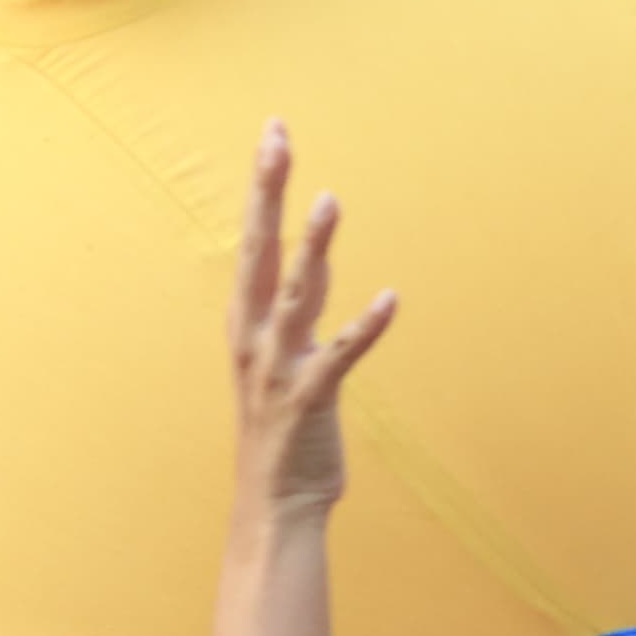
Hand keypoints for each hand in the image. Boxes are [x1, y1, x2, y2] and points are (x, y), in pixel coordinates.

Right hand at [230, 123, 397, 520]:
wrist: (274, 505)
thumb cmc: (282, 426)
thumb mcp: (286, 353)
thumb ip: (301, 303)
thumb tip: (319, 253)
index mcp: (245, 321)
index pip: (253, 238)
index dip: (262, 185)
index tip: (273, 130)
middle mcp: (254, 336)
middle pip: (258, 250)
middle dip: (267, 193)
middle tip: (275, 139)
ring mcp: (278, 368)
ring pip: (296, 296)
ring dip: (313, 249)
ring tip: (329, 201)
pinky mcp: (309, 400)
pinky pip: (339, 357)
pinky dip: (364, 329)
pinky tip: (390, 300)